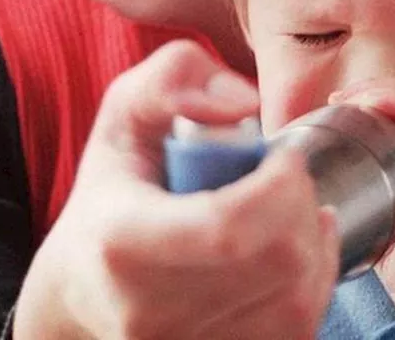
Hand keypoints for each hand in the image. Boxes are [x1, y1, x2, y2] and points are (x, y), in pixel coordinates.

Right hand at [14, 40, 340, 339]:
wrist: (81, 295)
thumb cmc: (111, 199)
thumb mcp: (122, 117)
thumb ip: (174, 78)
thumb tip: (241, 102)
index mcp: (121, 243)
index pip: (230, 229)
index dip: (282, 187)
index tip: (285, 159)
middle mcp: (149, 314)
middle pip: (279, 263)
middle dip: (302, 208)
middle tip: (287, 183)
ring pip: (298, 301)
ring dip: (313, 247)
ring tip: (289, 216)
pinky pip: (298, 331)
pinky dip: (311, 287)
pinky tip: (293, 256)